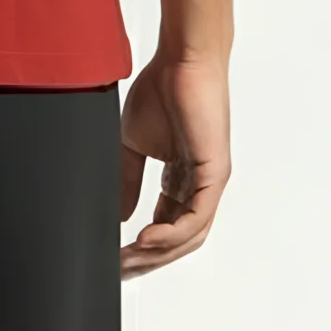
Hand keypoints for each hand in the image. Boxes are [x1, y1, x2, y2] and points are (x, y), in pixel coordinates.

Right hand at [118, 49, 229, 276]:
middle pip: (178, 239)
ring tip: (129, 258)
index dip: (142, 248)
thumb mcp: (132, 145)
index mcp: (181, 180)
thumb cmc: (161, 91)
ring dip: (158, 253)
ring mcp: (209, 181)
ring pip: (189, 235)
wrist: (180, 61)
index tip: (116, 259)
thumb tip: (119, 215)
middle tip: (119, 269)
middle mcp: (198, 185)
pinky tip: (146, 238)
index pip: (165, 227)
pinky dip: (172, 233)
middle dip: (148, 259)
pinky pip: (196, 216)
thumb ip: (127, 180)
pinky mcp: (214, 173)